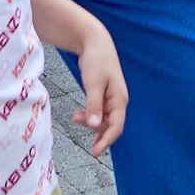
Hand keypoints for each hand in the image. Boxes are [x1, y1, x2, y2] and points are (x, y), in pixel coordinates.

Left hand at [71, 25, 128, 157]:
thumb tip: (95, 125)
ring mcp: (111, 98)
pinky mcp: (104, 95)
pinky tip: (79, 114)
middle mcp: (118, 101)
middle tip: (76, 119)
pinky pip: (98, 112)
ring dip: (89, 121)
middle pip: (108, 125)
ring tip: (74, 116)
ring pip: (102, 119)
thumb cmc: (97, 60)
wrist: (95, 41)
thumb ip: (94, 105)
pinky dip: (89, 115)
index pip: (117, 127)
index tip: (95, 152)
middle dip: (93, 128)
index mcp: (119, 99)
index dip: (107, 141)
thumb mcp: (93, 84)